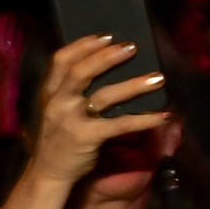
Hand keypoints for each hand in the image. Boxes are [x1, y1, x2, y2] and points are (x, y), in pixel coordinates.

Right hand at [22, 36, 171, 185]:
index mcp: (50, 92)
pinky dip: (143, 119)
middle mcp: (57, 102)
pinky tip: (161, 116)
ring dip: (133, 85)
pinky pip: (119, 124)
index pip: (61, 60)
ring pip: (104, 95)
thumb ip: (72, 92)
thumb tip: (108, 71)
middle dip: (107, 57)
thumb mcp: (57, 110)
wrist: (48, 173)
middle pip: (81, 71)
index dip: (83, 45)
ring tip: (157, 78)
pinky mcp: (85, 138)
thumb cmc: (59, 138)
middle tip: (132, 47)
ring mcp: (70, 120)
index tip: (106, 35)